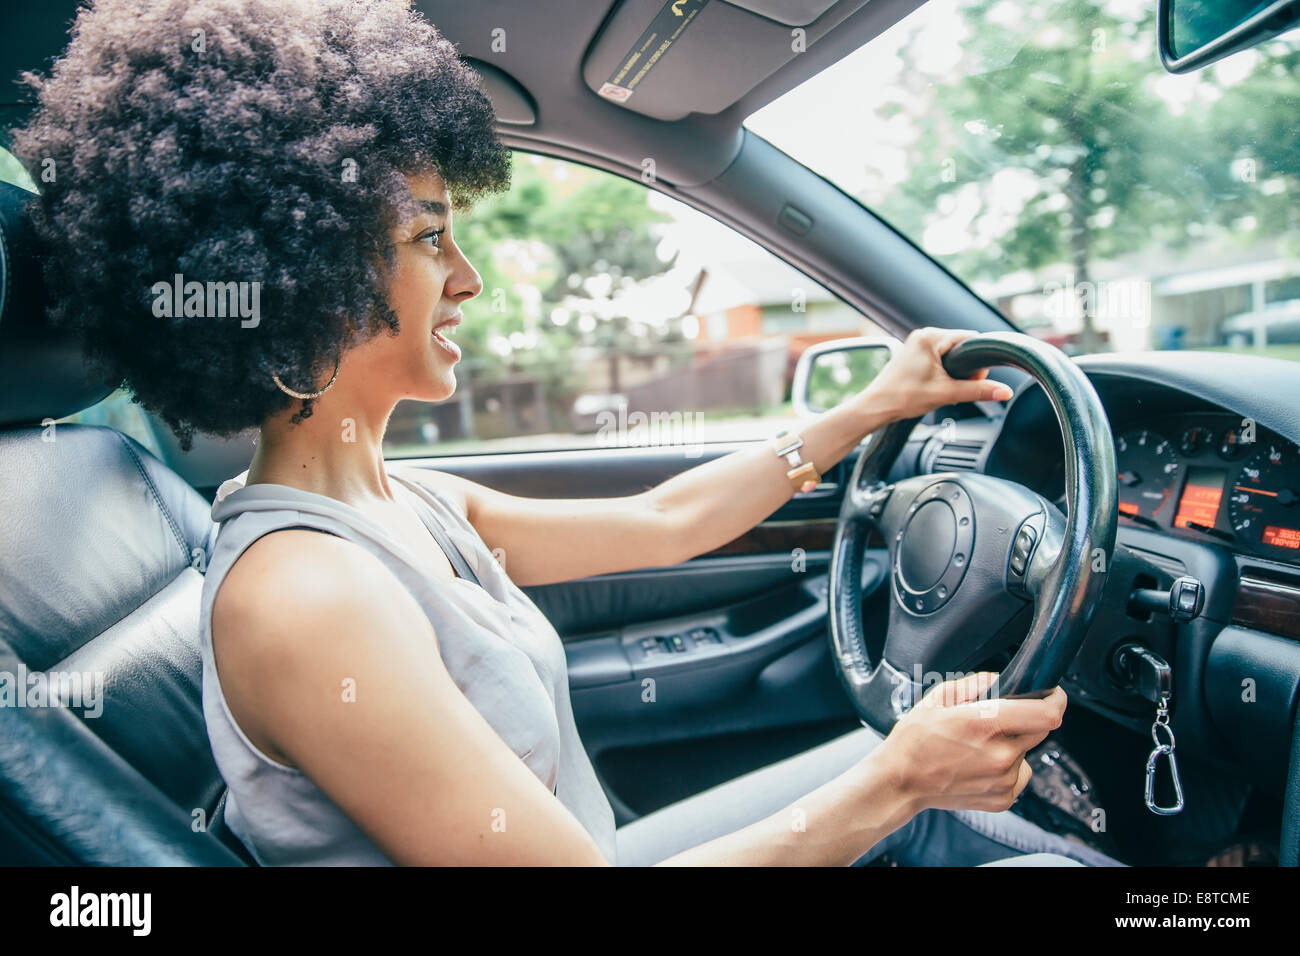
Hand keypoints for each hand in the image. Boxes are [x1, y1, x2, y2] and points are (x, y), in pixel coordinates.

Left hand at [860, 328, 1012, 421]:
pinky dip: (943, 371)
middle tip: (955, 387)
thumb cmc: (903, 397)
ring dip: (954, 371)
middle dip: (965, 368)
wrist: (876, 407)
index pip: (970, 339)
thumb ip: (978, 391)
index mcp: (930, 337)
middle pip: (961, 346)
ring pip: (950, 353)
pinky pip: (939, 357)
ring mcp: (917, 343)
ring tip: (943, 387)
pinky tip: (935, 385)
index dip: (977, 360)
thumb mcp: (946, 393)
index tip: (974, 379)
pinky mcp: (914, 354)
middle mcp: (923, 335)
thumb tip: (1004, 391)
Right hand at [872, 672, 1065, 815]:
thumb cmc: (913, 741)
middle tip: (999, 719)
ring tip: (980, 747)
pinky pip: (1020, 774)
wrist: (900, 782)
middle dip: (1027, 719)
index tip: (1052, 693)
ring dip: (1012, 745)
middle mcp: (1000, 755)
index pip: (1046, 713)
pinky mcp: (1003, 798)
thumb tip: (999, 680)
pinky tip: (981, 765)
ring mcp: (1003, 780)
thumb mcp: (937, 698)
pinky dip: (1008, 768)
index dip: (1055, 699)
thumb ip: (974, 683)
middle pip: (1040, 730)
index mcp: (984, 724)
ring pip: (1027, 752)